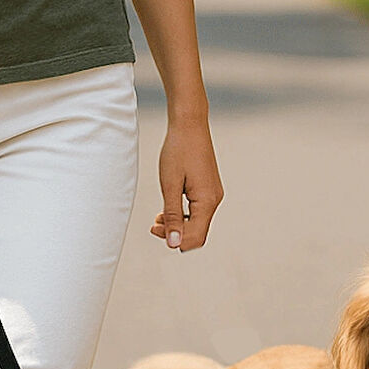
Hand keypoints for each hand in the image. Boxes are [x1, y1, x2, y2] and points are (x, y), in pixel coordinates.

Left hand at [152, 115, 223, 251]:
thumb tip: (174, 243)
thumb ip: (172, 216)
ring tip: (158, 217)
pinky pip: (198, 211)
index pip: (195, 237)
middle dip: (176, 233)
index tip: (154, 229)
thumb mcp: (170, 185)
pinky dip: (183, 214)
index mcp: (207, 201)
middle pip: (197, 233)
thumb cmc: (178, 151)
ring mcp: (214, 194)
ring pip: (197, 223)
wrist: (189, 125)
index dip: (175, 240)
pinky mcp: (209, 189)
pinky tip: (168, 208)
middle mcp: (215, 200)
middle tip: (154, 224)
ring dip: (178, 224)